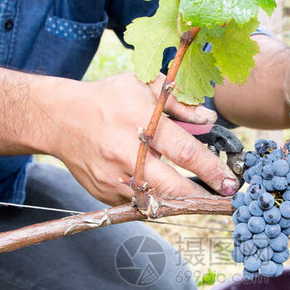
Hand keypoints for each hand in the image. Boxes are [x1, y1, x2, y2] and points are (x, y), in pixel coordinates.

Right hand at [46, 73, 238, 205]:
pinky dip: (153, 200)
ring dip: (179, 202)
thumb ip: (179, 103)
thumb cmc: (108, 99)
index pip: (184, 152)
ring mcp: (113, 178)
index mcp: (139, 122)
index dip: (211, 170)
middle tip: (222, 199)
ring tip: (198, 198)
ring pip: (156, 201)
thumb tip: (209, 119)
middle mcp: (125, 153)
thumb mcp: (143, 86)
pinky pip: (137, 203)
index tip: (229, 181)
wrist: (60, 119)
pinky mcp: (104, 193)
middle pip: (172, 186)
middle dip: (201, 197)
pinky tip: (163, 191)